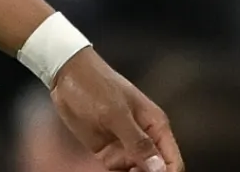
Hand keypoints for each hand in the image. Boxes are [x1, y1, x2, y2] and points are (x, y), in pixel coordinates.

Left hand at [50, 48, 183, 171]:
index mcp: (155, 126)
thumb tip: (160, 169)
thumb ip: (138, 143)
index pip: (172, 162)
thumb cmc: (95, 86)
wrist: (67, 76)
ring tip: (116, 169)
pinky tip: (108, 169)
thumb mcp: (116, 114)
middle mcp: (144, 138)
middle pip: (156, 170)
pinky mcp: (108, 151)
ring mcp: (125, 146)